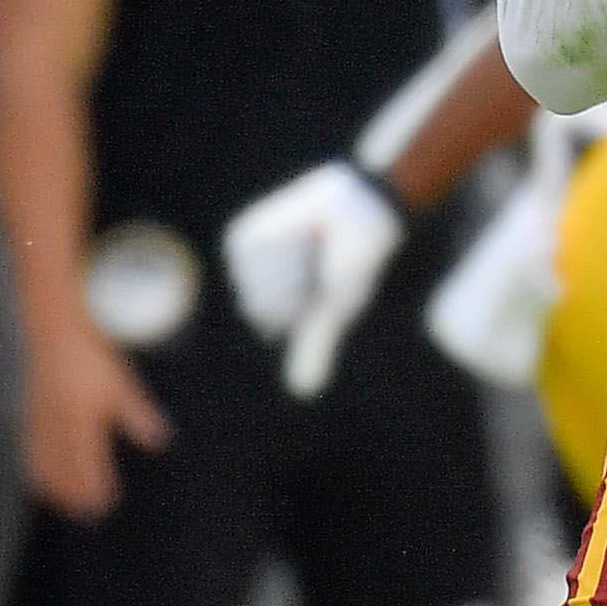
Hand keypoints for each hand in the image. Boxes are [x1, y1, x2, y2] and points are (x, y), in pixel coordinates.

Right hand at [23, 332, 171, 519]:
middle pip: (63, 468)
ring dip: (56, 488)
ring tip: (68, 507)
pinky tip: (44, 484)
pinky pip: (30, 452)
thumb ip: (137, 415)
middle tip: (87, 516)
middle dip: (74, 494)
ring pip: (44, 463)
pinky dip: (38, 472)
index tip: (105, 505)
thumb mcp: (120, 384)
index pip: (87, 460)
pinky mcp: (28, 417)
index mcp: (81, 414)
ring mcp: (39, 420)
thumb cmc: (91, 355)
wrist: (53, 330)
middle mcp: (57, 421)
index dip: (95, 485)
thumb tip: (159, 441)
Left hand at [223, 159, 408, 398]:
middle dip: (294, 279)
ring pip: (254, 273)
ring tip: (310, 241)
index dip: (301, 299)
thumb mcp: (336, 307)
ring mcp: (248, 265)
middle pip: (258, 299)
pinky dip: (279, 236)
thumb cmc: (353, 265)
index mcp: (279, 318)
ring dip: (289, 254)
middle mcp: (259, 293)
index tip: (324, 284)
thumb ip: (314, 344)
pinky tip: (298, 227)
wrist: (361, 213)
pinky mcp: (245, 236)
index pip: (270, 319)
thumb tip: (302, 391)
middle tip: (318, 259)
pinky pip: (249, 245)